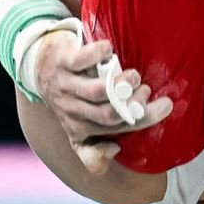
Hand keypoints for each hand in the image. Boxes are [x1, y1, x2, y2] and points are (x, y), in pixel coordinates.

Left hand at [34, 34, 172, 173]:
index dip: (142, 121)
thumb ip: (91, 152)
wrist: (38, 67)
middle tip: (147, 90)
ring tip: (134, 75)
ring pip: (97, 91)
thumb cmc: (67, 98)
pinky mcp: (62, 62)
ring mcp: (65, 86)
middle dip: (135, 104)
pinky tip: (110, 51)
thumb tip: (115, 150)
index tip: (165, 106)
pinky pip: (82, 59)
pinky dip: (99, 54)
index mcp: (78, 129)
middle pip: (109, 115)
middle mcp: (71, 110)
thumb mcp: (75, 130)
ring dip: (121, 83)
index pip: (115, 131)